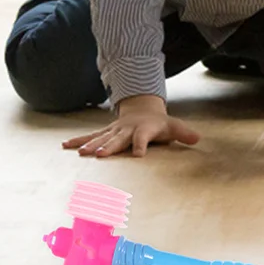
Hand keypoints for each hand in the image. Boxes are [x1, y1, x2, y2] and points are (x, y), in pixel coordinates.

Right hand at [61, 95, 200, 157]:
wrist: (142, 110)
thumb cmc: (159, 123)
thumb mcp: (173, 126)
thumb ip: (184, 133)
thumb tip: (198, 138)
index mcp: (143, 130)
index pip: (143, 138)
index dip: (141, 145)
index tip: (139, 155)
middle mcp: (126, 130)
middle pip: (118, 139)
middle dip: (109, 146)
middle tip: (99, 155)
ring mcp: (113, 131)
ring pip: (100, 138)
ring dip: (90, 145)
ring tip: (81, 153)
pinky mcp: (105, 133)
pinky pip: (90, 137)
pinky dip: (78, 141)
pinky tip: (65, 146)